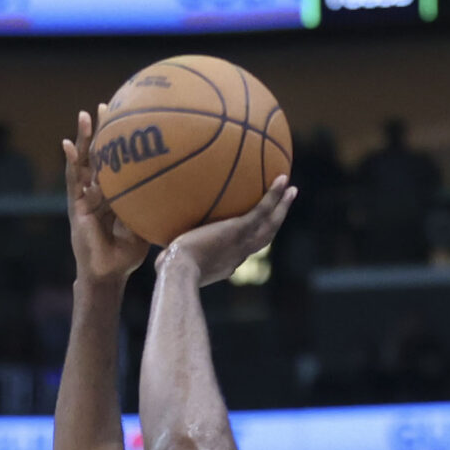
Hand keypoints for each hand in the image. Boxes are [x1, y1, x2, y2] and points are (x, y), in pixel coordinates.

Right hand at [64, 108, 149, 288]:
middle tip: (106, 106)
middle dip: (101, 130)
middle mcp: (99, 192)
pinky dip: (70, 161)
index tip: (129, 117)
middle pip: (99, 155)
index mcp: (116, 194)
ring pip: (84, 162)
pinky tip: (66, 144)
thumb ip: (155, 207)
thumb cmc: (128, 255)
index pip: (118, 162)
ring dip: (83, 138)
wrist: (107, 274)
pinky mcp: (76, 206)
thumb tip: (179, 189)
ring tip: (84, 115)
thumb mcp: (147, 225)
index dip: (121, 142)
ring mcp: (86, 197)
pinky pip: (72, 180)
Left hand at [156, 177, 294, 287]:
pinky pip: (263, 209)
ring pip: (271, 223)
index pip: (242, 250)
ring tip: (291, 189)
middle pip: (264, 237)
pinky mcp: (240, 229)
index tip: (252, 229)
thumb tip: (159, 249)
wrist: (179, 271)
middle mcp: (239, 255)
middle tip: (284, 205)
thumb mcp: (171, 261)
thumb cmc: (169, 271)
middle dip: (275, 221)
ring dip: (283, 206)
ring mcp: (242, 242)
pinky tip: (281, 178)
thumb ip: (171, 254)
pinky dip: (274, 195)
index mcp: (226, 263)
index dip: (249, 240)